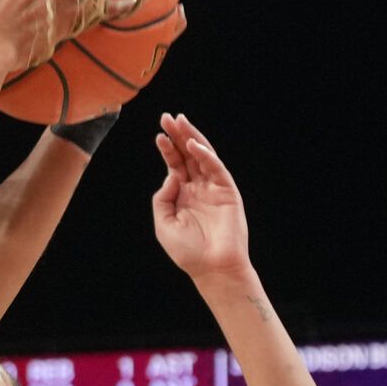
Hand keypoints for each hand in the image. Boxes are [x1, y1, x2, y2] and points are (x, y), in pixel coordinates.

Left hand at [150, 114, 248, 278]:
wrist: (212, 268)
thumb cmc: (188, 251)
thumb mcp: (163, 224)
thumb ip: (163, 198)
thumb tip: (171, 176)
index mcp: (183, 194)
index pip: (175, 165)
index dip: (167, 149)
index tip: (158, 135)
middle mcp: (199, 188)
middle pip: (188, 155)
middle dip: (178, 135)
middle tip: (168, 117)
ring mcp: (214, 188)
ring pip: (203, 156)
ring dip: (192, 137)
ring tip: (180, 122)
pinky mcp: (228, 192)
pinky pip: (216, 169)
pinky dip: (206, 155)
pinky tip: (193, 145)